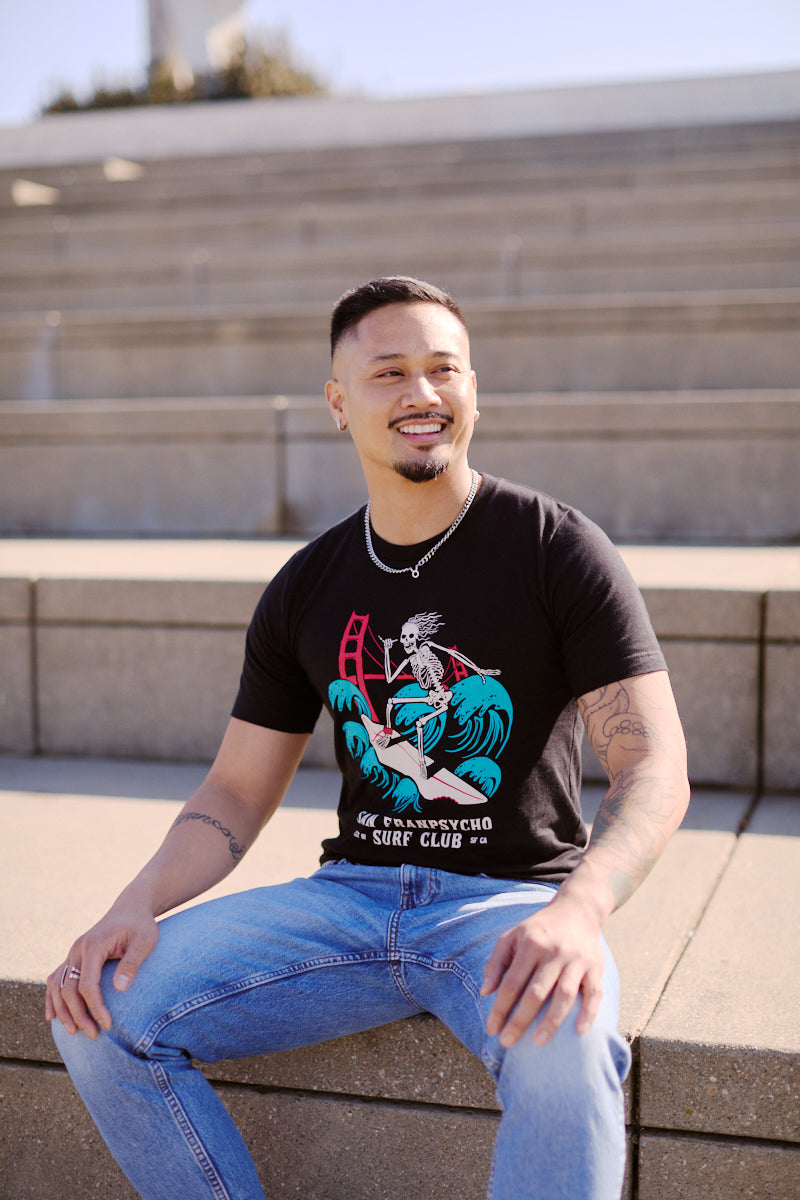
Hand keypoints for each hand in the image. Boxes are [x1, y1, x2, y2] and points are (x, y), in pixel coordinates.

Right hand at [45, 901, 158, 1038]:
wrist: (131, 908)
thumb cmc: (140, 925)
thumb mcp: (145, 941)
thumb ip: (132, 962)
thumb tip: (120, 988)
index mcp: (93, 945)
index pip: (87, 984)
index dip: (95, 1007)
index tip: (107, 1024)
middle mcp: (77, 949)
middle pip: (68, 989)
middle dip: (78, 1014)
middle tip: (93, 1034)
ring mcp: (73, 952)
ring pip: (57, 986)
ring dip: (63, 1010)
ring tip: (74, 1031)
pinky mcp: (74, 956)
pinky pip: (55, 978)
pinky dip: (52, 997)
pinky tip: (52, 1016)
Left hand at [480, 891, 604, 1047]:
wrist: (577, 910)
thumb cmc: (538, 929)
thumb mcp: (512, 936)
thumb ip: (497, 962)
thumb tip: (485, 991)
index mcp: (531, 944)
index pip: (512, 982)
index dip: (500, 1007)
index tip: (491, 1029)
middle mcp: (554, 952)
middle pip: (536, 992)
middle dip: (520, 1020)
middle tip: (507, 1042)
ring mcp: (576, 960)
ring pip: (564, 995)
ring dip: (552, 1021)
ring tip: (538, 1042)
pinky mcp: (595, 967)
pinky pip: (594, 993)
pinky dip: (588, 1013)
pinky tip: (579, 1032)